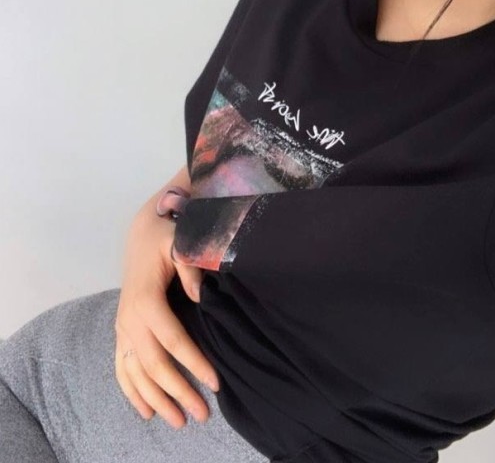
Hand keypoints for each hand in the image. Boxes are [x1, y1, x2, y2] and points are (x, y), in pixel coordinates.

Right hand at [114, 184, 219, 428]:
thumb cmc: (166, 238)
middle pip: (153, 364)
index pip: (173, 340)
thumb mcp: (181, 243)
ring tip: (179, 421)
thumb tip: (200, 296)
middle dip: (177, 391)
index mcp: (146, 299)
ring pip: (135, 373)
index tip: (215, 383)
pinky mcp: (121, 332)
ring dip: (156, 399)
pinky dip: (131, 392)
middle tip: (202, 414)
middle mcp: (129, 319)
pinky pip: (121, 368)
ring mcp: (122, 328)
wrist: (142, 233)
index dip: (193, 363)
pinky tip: (146, 412)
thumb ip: (191, 268)